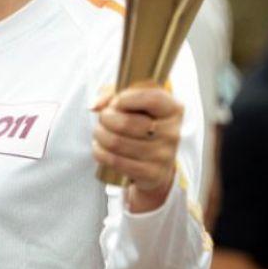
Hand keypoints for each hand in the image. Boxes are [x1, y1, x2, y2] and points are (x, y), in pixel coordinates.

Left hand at [91, 84, 182, 211]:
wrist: (154, 158)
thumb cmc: (140, 120)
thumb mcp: (132, 99)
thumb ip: (112, 94)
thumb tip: (94, 106)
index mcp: (172, 109)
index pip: (153, 99)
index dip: (127, 98)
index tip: (115, 102)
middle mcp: (172, 133)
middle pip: (126, 123)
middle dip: (105, 118)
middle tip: (103, 118)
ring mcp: (164, 156)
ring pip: (116, 143)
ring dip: (100, 135)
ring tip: (100, 132)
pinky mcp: (152, 175)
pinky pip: (116, 162)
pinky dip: (100, 153)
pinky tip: (99, 147)